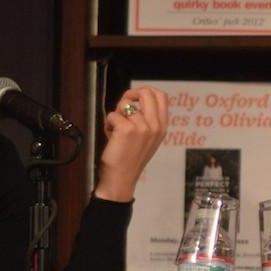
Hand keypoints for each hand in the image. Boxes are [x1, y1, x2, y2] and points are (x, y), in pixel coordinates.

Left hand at [94, 86, 167, 201]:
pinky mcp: (127, 129)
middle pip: (146, 92)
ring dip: (116, 114)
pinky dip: (108, 124)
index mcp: (162, 127)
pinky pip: (112, 115)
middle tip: (122, 108)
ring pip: (125, 104)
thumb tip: (136, 99)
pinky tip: (111, 136)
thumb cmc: (131, 159)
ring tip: (116, 130)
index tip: (135, 97)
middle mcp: (155, 125)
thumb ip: (148, 120)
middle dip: (130, 95)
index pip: (161, 96)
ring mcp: (142, 126)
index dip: (145, 91)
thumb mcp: (148, 139)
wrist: (121, 179)